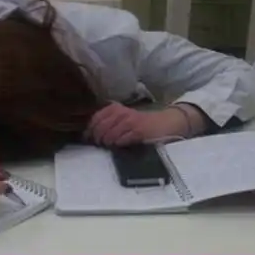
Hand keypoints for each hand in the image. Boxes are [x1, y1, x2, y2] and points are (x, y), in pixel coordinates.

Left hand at [85, 102, 204, 146]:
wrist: (165, 123)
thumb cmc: (141, 123)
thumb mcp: (123, 117)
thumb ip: (108, 122)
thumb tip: (91, 134)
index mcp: (115, 108)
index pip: (95, 119)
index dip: (90, 130)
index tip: (88, 139)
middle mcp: (121, 113)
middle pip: (100, 128)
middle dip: (97, 138)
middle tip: (100, 144)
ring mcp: (130, 122)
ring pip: (109, 135)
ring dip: (107, 143)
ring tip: (110, 145)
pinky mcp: (138, 131)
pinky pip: (122, 140)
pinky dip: (118, 144)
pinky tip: (120, 146)